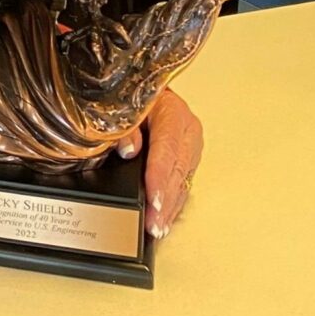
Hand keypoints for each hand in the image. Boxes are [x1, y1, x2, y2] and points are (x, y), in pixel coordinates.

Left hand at [114, 89, 202, 238]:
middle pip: (177, 169)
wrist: (145, 88)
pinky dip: (172, 203)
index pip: (167, 147)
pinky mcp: (186, 159)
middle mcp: (186, 131)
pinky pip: (181, 183)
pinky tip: (164, 218)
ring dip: (170, 206)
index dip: (159, 176)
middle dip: (166, 200)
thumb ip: (125, 125)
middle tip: (154, 223)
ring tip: (158, 227)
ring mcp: (189, 147)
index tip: (153, 199)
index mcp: (173, 112)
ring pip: (182, 181)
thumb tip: (128, 149)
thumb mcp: (125, 103)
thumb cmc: (134, 94)